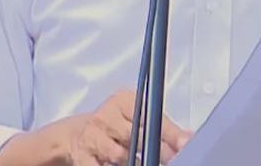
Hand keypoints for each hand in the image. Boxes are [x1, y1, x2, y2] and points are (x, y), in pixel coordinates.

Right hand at [0, 90, 189, 165]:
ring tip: (137, 158)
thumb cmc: (112, 126)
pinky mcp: (82, 158)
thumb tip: (187, 137)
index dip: (169, 132)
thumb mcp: (134, 117)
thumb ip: (160, 126)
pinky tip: (115, 162)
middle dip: (158, 151)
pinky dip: (112, 165)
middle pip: (137, 136)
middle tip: (171, 159)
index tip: (184, 144)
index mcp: (121, 100)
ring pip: (121, 155)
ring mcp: (92, 136)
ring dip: (133, 160)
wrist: (73, 137)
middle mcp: (105, 115)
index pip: (150, 115)